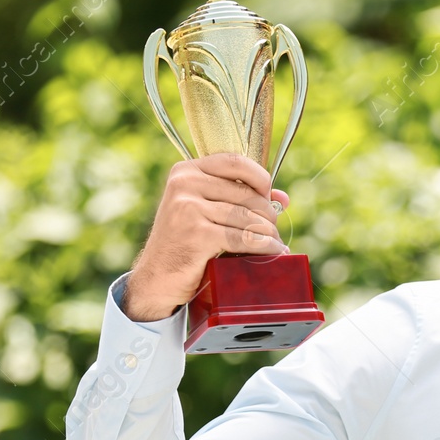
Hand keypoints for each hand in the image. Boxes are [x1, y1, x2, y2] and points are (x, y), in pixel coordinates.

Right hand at [122, 153, 291, 321]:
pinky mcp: (197, 234)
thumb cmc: (184, 243)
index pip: (235, 161)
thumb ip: (238, 199)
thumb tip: (283, 198)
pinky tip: (273, 252)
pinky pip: (243, 238)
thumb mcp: (204, 212)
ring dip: (267, 233)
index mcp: (186, 171)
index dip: (260, 178)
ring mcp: (188, 208)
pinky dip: (264, 247)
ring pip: (247, 217)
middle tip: (272, 229)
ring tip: (274, 242)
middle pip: (246, 193)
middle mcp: (184, 184)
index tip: (268, 196)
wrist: (156, 278)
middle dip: (267, 214)